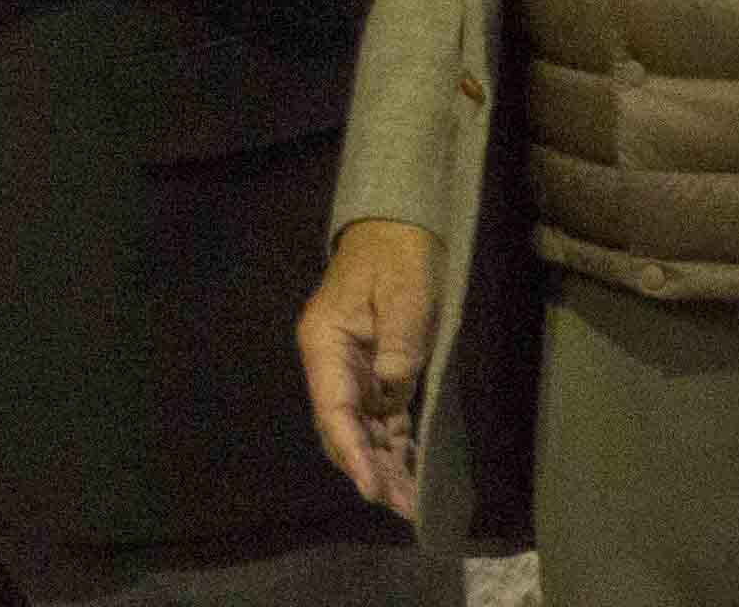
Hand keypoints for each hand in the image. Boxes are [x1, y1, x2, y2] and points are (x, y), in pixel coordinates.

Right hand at [297, 219, 437, 516]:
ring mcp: (352, 371)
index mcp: (325, 343)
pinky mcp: (376, 373)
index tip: (372, 487)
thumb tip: (392, 392)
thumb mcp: (405, 296)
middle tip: (405, 507)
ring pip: (362, 431)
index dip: (352, 451)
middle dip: (370, 469)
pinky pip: (382, 420)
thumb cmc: (398, 258)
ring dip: (384, 466)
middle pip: (344, 428)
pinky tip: (413, 474)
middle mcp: (331, 363)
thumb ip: (399, 345)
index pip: (333, 408)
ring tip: (413, 504)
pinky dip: (395, 448)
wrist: (397, 230)